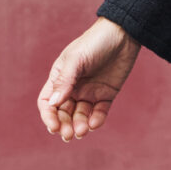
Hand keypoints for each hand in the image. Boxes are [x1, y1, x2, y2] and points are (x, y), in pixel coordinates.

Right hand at [37, 18, 140, 142]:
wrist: (123, 34)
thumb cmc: (94, 42)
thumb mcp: (76, 59)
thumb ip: (65, 81)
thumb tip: (54, 104)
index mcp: (59, 77)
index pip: (48, 102)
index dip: (48, 116)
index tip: (54, 127)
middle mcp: (72, 87)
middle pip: (63, 113)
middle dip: (64, 125)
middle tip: (69, 135)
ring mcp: (89, 92)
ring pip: (80, 115)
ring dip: (79, 125)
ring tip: (83, 131)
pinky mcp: (106, 94)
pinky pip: (99, 112)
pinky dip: (96, 120)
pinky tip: (95, 123)